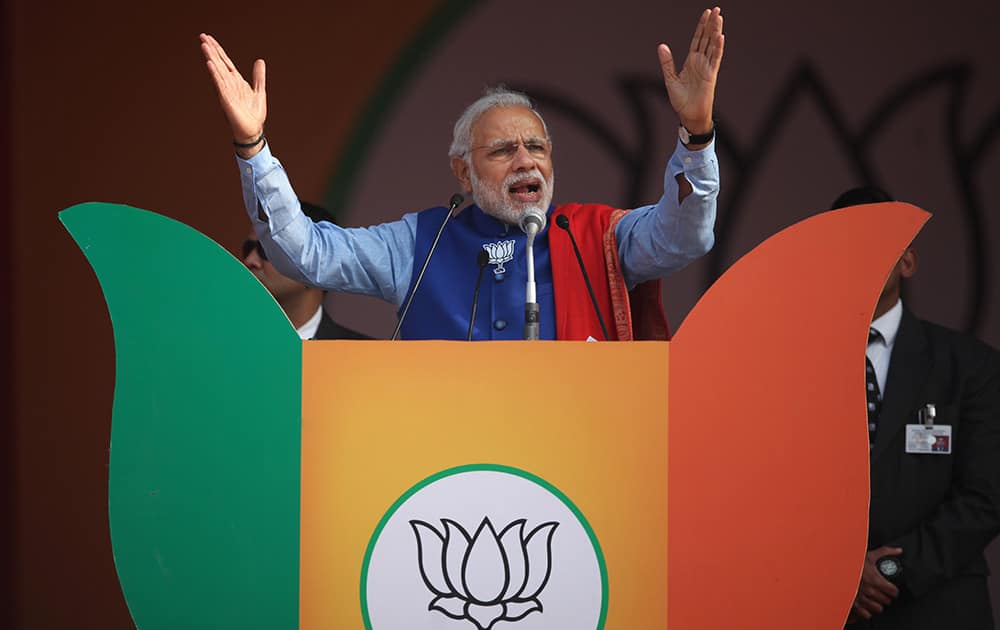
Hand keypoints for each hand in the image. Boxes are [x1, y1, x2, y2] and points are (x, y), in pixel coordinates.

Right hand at [200, 33, 266, 156]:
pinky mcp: (226, 100)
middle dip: (211, 50)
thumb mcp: (259, 91)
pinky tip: (210, 64)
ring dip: (211, 58)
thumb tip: (259, 61)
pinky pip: (220, 85)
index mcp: (236, 81)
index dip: (218, 50)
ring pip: (217, 71)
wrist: (253, 131)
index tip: (209, 38)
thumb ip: (258, 77)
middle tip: (202, 36)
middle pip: (219, 63)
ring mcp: (227, 91)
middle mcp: (229, 84)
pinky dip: (215, 74)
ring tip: (204, 45)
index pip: (225, 62)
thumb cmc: (253, 114)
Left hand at [658, 7, 724, 136]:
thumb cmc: (681, 100)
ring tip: (719, 17)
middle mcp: (700, 62)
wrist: (689, 115)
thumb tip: (661, 46)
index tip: (706, 13)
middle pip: (707, 38)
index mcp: (691, 61)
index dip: (701, 26)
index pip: (697, 39)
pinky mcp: (711, 75)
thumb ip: (667, 62)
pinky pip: (715, 59)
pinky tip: (720, 36)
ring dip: (716, 31)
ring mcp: (707, 67)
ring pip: (712, 45)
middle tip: (716, 9)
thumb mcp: (670, 79)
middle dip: (711, 24)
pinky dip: (718, 48)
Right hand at [851, 546, 901, 619]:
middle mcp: (870, 591)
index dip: (894, 591)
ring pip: (878, 609)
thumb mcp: (870, 555)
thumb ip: (885, 552)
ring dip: (878, 604)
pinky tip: (866, 605)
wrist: (836, 568)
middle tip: (882, 594)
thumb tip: (898, 550)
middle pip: (887, 601)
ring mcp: (862, 598)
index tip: (892, 590)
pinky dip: (867, 611)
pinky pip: (867, 614)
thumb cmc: (853, 562)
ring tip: (875, 600)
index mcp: (876, 580)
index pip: (893, 592)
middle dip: (886, 597)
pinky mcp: (854, 604)